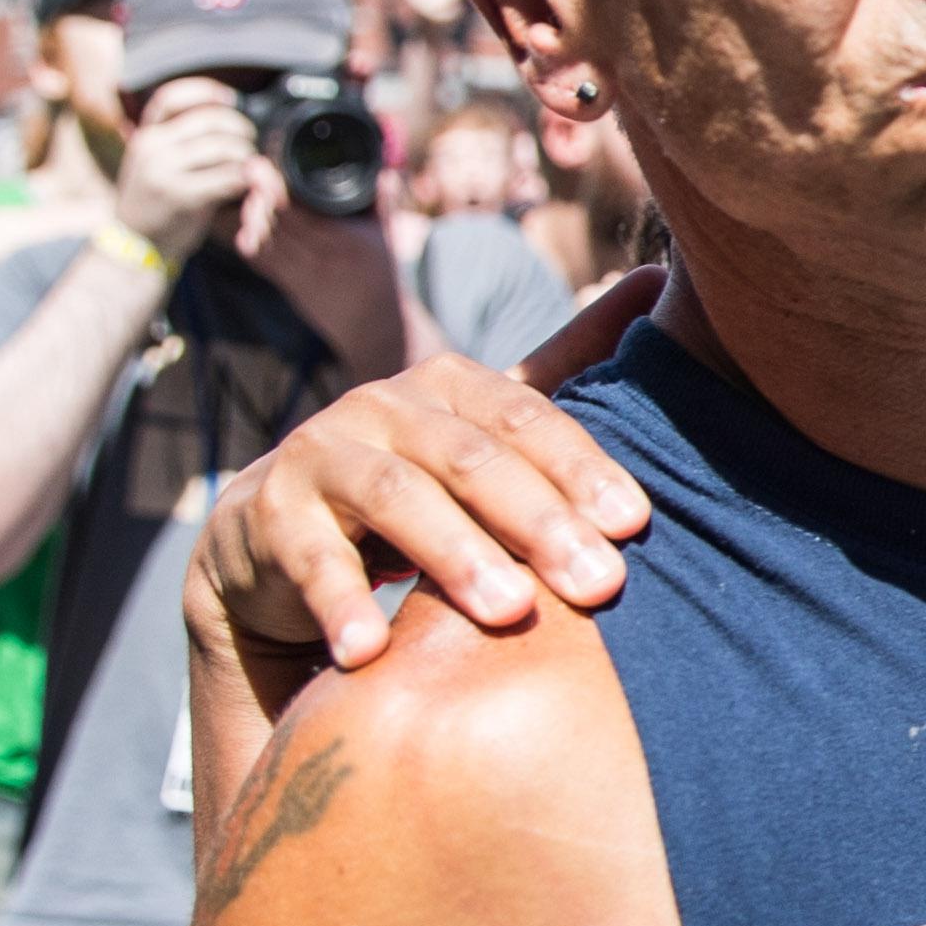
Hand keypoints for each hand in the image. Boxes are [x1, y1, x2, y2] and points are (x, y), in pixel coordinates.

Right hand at [113, 79, 265, 261]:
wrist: (135, 244)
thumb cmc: (154, 203)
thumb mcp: (151, 164)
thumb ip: (177, 143)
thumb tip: (226, 123)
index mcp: (146, 136)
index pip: (170, 98)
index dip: (204, 91)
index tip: (230, 98)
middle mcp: (152, 148)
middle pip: (211, 121)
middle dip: (240, 129)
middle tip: (250, 142)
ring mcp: (165, 172)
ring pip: (225, 148)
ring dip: (247, 157)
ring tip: (250, 169)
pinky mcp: (183, 196)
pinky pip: (230, 178)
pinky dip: (247, 180)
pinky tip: (249, 186)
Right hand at [190, 271, 658, 707]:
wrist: (281, 538)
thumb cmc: (418, 484)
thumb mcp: (488, 431)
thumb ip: (568, 364)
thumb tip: (655, 272)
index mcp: (451, 385)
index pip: (527, 420)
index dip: (581, 470)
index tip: (634, 526)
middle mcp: (386, 405)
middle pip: (473, 460)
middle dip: (540, 523)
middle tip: (599, 585)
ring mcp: (322, 454)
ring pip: (397, 499)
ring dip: (456, 556)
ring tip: (507, 613)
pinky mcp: (270, 514)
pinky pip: (311, 558)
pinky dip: (340, 604)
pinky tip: (370, 652)